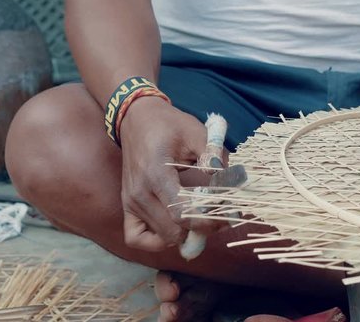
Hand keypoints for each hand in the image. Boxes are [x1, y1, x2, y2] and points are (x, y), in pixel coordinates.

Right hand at [119, 97, 223, 250]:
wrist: (137, 119)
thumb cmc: (170, 125)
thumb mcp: (197, 133)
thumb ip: (214, 157)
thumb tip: (232, 180)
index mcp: (156, 173)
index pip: (181, 213)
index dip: (207, 222)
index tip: (227, 217)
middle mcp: (139, 193)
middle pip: (173, 231)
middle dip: (201, 230)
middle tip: (219, 218)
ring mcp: (130, 201)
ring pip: (160, 238)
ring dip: (184, 235)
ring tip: (200, 220)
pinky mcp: (127, 206)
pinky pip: (136, 238)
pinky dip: (156, 240)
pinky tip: (174, 228)